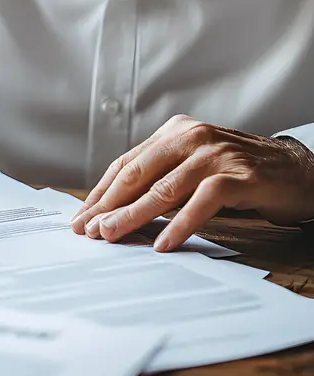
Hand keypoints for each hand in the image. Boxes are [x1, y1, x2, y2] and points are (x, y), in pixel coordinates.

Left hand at [71, 114, 313, 250]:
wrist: (296, 171)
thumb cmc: (240, 173)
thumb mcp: (196, 168)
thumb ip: (164, 179)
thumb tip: (117, 211)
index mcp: (176, 131)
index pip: (128, 163)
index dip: (102, 191)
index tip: (82, 217)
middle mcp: (192, 136)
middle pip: (139, 173)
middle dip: (109, 204)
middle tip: (88, 230)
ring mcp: (215, 154)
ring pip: (164, 188)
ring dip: (134, 215)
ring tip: (112, 236)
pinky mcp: (238, 176)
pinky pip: (201, 201)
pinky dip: (179, 224)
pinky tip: (162, 243)